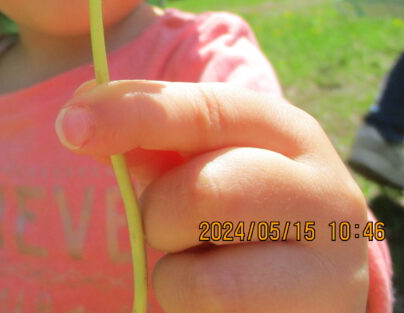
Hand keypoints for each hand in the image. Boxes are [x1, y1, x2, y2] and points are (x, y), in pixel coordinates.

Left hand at [56, 80, 368, 312]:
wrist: (311, 282)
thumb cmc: (240, 209)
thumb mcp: (200, 161)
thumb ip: (147, 139)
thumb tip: (77, 119)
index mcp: (287, 132)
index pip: (205, 110)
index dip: (133, 114)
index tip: (70, 124)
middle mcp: (323, 191)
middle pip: (202, 192)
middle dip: (160, 212)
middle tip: (169, 222)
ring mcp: (333, 266)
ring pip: (203, 275)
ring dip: (175, 269)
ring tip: (206, 260)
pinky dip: (189, 304)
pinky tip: (226, 297)